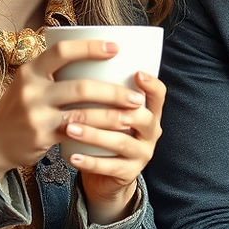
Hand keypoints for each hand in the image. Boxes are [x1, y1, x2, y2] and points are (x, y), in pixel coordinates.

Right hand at [0, 37, 153, 191]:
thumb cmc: (20, 107)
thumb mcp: (30, 83)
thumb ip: (54, 71)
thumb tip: (95, 57)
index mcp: (31, 69)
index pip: (62, 50)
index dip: (90, 47)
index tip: (117, 47)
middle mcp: (32, 89)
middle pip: (80, 86)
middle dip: (113, 91)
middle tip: (136, 95)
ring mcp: (36, 114)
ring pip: (82, 112)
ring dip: (112, 115)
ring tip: (133, 115)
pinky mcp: (41, 136)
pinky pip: (76, 133)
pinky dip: (98, 133)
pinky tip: (115, 134)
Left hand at [63, 68, 165, 224]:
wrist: (106, 174)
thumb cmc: (105, 130)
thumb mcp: (111, 109)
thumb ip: (104, 89)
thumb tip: (77, 54)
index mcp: (149, 111)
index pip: (159, 95)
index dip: (152, 84)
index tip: (136, 72)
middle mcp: (151, 132)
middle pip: (140, 117)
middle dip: (111, 109)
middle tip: (83, 102)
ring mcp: (142, 154)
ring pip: (121, 141)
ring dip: (93, 134)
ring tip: (69, 127)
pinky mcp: (128, 173)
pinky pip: (109, 167)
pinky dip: (89, 162)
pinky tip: (71, 156)